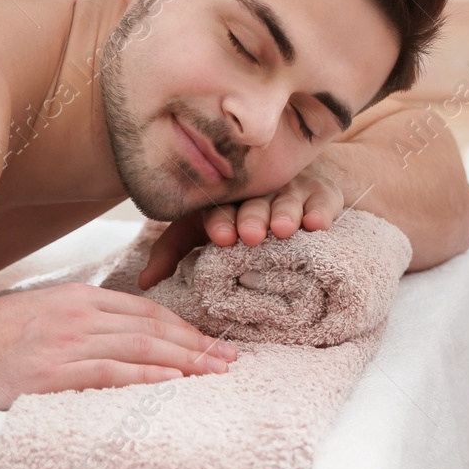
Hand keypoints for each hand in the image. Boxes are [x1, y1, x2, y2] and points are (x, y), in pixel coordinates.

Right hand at [0, 282, 238, 410]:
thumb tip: (116, 334)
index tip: (210, 342)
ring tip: (216, 374)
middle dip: (196, 344)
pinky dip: (144, 379)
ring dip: (184, 362)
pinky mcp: (49, 375)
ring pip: (139, 350)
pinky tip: (172, 385)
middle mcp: (77, 315)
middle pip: (152, 328)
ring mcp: (63, 344)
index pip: (145, 311)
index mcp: (77, 298)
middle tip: (230, 360)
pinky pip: (108, 374)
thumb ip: (78, 319)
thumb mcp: (38, 312)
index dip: (183, 328)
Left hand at [136, 161, 347, 289]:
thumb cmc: (237, 216)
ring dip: (286, 212)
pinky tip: (317, 224)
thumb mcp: (198, 230)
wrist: (290, 186)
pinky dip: (321, 210)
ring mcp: (291, 190)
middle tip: (253, 234)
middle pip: (255, 202)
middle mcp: (258, 191)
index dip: (220, 221)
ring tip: (284, 229)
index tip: (221, 238)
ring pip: (288, 198)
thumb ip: (172, 252)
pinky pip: (323, 198)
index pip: (221, 207)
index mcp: (225, 198)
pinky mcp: (321, 192)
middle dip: (253, 217)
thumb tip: (145, 282)